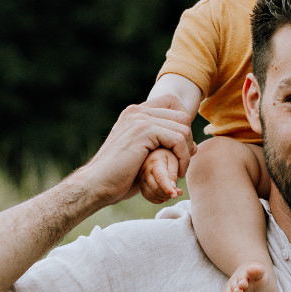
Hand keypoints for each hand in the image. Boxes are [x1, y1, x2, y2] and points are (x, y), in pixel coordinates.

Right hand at [74, 97, 194, 208]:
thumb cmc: (119, 178)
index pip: (173, 106)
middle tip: (182, 164)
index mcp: (135, 114)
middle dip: (188, 141)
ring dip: (186, 152)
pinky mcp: (144, 130)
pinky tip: (177, 172)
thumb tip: (194, 146)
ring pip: (183, 127)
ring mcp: (139, 118)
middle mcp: (137, 111)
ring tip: (179, 171)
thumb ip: (164, 146)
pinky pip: (178, 139)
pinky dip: (183, 157)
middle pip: (182, 117)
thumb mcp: (144, 157)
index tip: (181, 153)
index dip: (184, 129)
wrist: (96, 184)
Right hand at [139, 147, 181, 203]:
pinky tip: (165, 196)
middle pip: (155, 188)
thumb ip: (173, 173)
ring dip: (164, 197)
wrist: (154, 153)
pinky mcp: (140, 184)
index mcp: (154, 163)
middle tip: (179, 192)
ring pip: (152, 194)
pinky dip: (158, 199)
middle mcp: (145, 172)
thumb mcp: (173, 160)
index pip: (161, 178)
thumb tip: (173, 187)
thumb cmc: (167, 156)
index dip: (168, 189)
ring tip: (173, 192)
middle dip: (168, 193)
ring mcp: (141, 179)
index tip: (176, 195)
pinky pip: (148, 196)